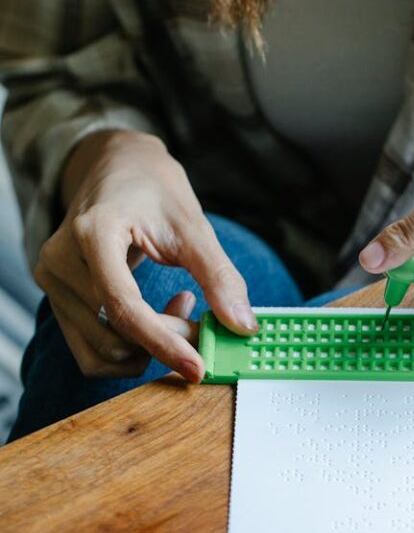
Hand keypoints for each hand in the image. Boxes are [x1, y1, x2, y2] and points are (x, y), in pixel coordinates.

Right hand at [34, 130, 257, 380]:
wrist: (117, 167)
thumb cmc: (154, 188)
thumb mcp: (193, 225)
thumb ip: (218, 275)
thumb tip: (243, 326)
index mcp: (93, 232)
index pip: (123, 306)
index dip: (163, 342)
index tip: (199, 366)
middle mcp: (61, 260)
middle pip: (115, 332)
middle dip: (166, 339)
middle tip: (202, 319)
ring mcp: (52, 281)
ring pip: (103, 350)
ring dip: (149, 345)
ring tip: (180, 304)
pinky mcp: (56, 298)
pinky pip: (91, 350)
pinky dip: (129, 348)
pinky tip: (155, 317)